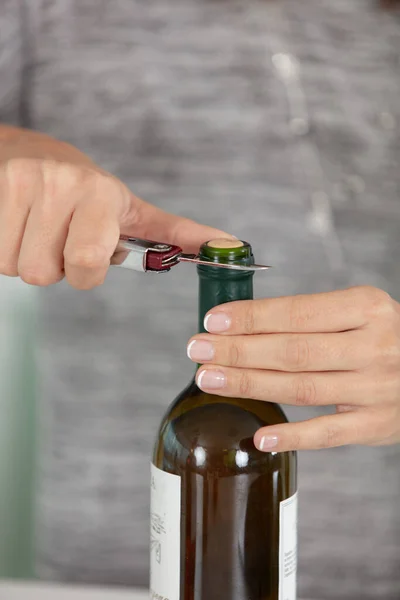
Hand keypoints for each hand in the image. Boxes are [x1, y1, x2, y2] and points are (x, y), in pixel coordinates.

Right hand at [0, 125, 229, 288]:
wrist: (28, 151)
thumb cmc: (84, 189)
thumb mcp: (131, 208)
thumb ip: (175, 233)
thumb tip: (229, 244)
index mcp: (101, 194)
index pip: (87, 265)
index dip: (85, 272)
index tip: (86, 250)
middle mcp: (60, 183)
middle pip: (43, 274)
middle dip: (52, 265)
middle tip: (59, 236)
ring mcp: (19, 182)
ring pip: (14, 266)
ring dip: (24, 255)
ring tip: (37, 225)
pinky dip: (2, 246)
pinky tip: (14, 222)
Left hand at [187, 286, 399, 450]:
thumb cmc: (384, 335)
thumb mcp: (359, 310)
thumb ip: (312, 317)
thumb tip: (243, 325)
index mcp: (366, 307)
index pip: (297, 312)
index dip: (252, 318)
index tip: (214, 320)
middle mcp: (373, 346)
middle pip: (293, 351)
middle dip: (238, 351)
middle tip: (198, 350)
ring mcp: (376, 388)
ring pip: (302, 388)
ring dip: (250, 385)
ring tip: (209, 379)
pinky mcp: (376, 425)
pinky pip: (328, 434)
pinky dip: (293, 436)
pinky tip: (260, 435)